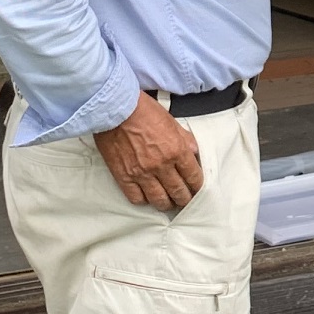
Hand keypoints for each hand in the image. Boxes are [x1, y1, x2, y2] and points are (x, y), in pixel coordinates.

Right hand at [93, 93, 204, 209]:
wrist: (115, 109)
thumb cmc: (143, 111)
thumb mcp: (172, 122)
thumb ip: (185, 140)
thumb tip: (194, 153)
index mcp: (177, 150)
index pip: (194, 177)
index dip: (198, 187)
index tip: (196, 189)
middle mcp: (162, 165)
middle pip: (179, 193)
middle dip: (185, 199)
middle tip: (184, 200)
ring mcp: (142, 173)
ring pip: (159, 200)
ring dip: (166, 204)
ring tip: (167, 202)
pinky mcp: (124, 176)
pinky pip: (137, 198)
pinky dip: (144, 200)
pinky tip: (147, 197)